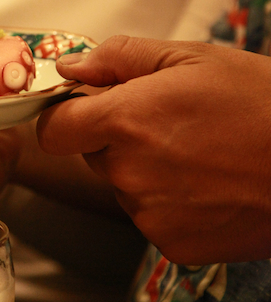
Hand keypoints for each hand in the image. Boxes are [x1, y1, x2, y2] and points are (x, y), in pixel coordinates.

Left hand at [37, 35, 270, 263]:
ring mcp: (149, 213)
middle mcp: (129, 171)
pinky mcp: (172, 244)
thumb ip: (118, 58)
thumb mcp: (191, 58)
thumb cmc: (262, 104)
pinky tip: (208, 185)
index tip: (83, 110)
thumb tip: (70, 68)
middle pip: (93, 155)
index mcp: (125, 120)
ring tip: (199, 154)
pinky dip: (170, 204)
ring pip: (124, 186)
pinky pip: (151, 217)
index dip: (65, 117)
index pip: (53, 130)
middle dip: (117, 138)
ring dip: (145, 171)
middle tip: (169, 124)